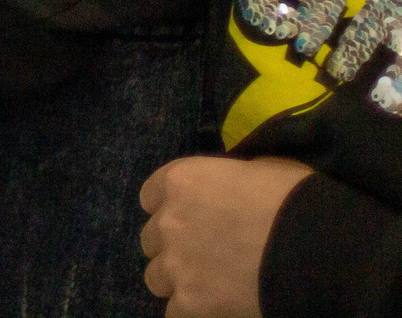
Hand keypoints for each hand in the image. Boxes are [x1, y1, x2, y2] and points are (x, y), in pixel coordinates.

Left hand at [139, 155, 309, 317]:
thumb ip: (230, 182)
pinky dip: (194, 312)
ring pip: (157, 278)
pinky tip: (218, 309)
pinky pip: (175, 313)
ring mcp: (177, 265)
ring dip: (179, 281)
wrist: (321, 251)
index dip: (172, 210)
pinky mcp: (191, 304)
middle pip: (152, 240)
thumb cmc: (298, 200)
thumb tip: (234, 191)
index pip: (151, 197)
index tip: (193, 220)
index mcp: (180, 181)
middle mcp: (168, 221)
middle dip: (175, 247)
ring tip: (211, 286)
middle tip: (208, 256)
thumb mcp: (261, 170)